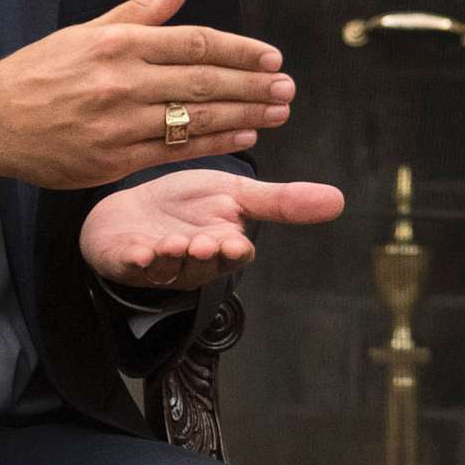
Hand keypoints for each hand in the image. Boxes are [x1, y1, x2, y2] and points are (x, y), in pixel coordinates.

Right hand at [0, 0, 292, 195]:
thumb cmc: (42, 71)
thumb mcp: (90, 30)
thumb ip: (144, 8)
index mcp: (117, 43)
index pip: (195, 43)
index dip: (240, 51)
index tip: (272, 58)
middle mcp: (120, 81)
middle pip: (203, 82)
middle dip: (253, 85)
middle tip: (288, 88)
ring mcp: (116, 124)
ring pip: (194, 118)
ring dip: (244, 116)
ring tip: (277, 112)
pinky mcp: (111, 161)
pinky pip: (174, 151)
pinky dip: (214, 143)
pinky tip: (243, 137)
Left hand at [81, 170, 346, 290]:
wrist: (132, 209)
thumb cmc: (188, 205)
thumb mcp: (236, 196)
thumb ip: (281, 202)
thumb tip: (339, 200)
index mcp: (223, 245)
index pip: (234, 253)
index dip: (233, 251)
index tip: (234, 243)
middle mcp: (193, 261)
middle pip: (202, 265)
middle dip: (203, 256)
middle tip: (201, 244)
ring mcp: (159, 265)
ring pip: (168, 268)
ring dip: (170, 259)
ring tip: (168, 244)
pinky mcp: (125, 262)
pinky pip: (130, 267)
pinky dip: (136, 261)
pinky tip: (139, 251)